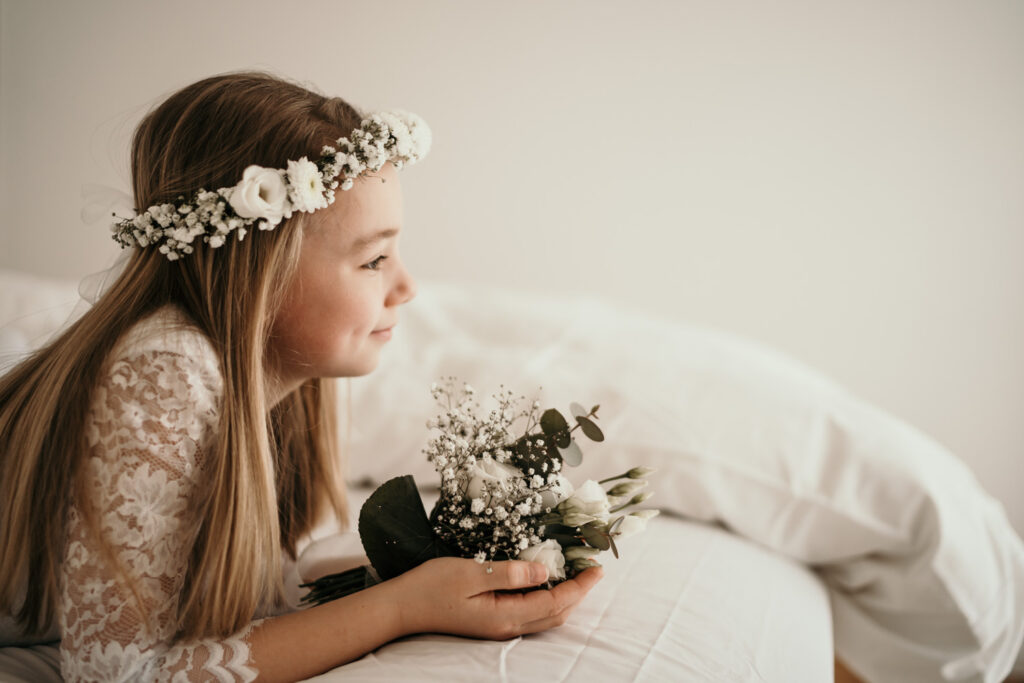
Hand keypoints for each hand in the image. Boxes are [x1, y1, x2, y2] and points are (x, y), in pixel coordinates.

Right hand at [389, 556, 603, 639]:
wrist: (402, 606)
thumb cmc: (432, 586)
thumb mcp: (472, 572)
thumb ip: (510, 573)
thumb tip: (544, 571)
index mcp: (504, 616)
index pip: (554, 603)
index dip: (579, 586)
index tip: (597, 568)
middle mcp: (506, 627)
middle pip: (555, 615)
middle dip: (579, 593)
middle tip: (593, 569)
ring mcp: (499, 627)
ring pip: (544, 617)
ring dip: (565, 597)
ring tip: (577, 574)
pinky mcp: (492, 621)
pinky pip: (530, 613)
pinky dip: (547, 598)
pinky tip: (546, 581)